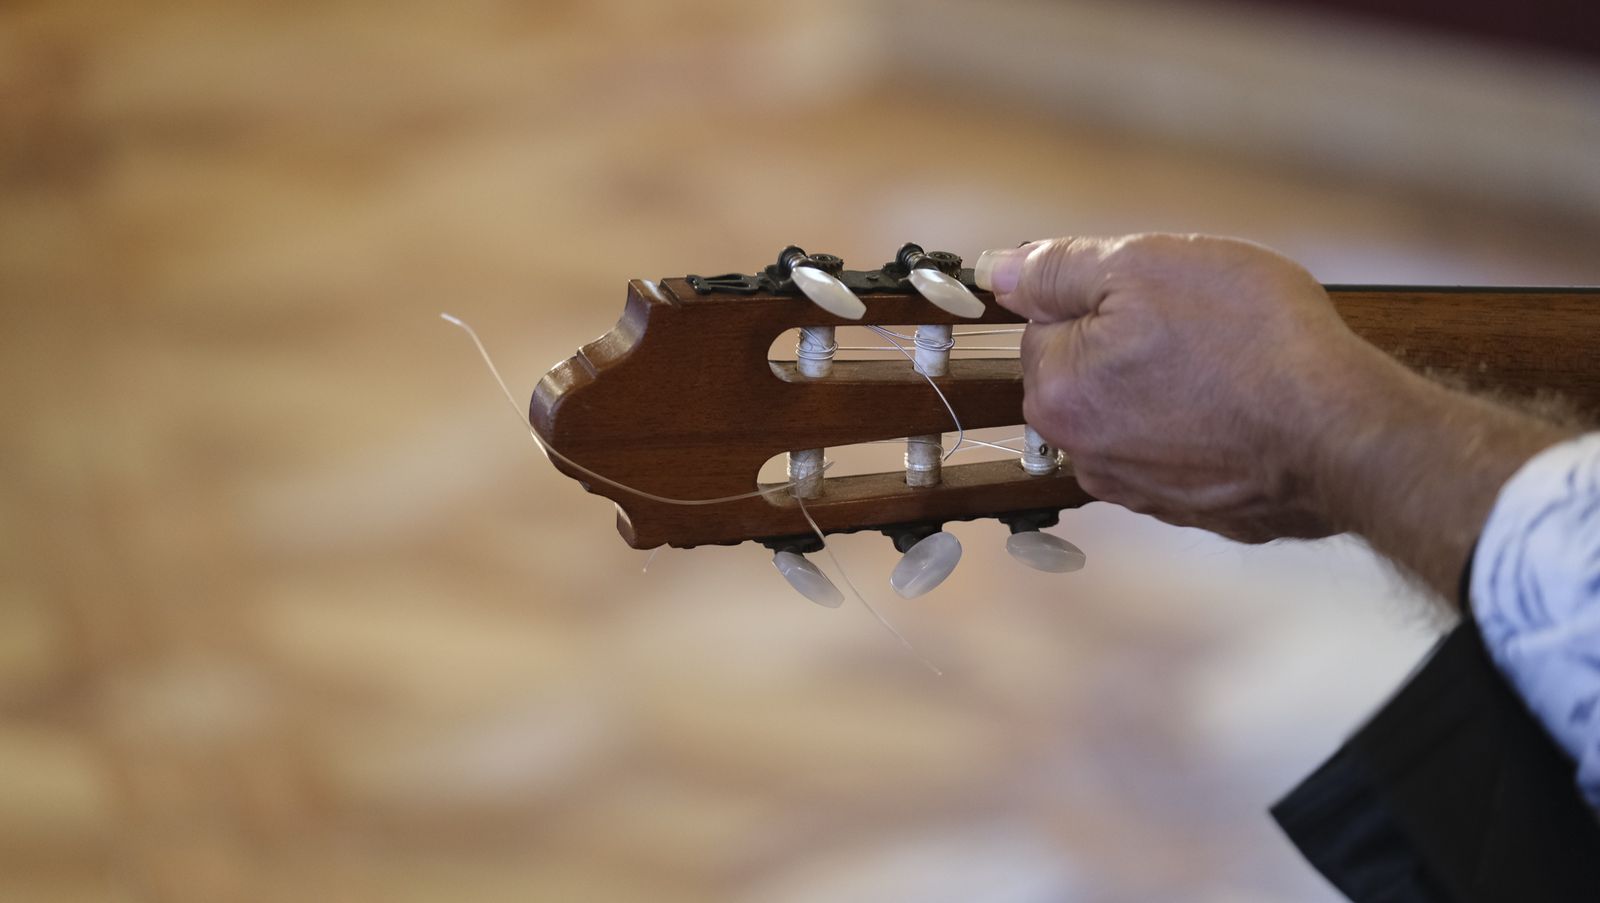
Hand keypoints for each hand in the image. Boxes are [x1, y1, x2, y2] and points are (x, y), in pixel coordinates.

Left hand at [976, 233, 1572, 596]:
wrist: (1343, 433)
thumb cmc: (1249, 341)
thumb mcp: (1146, 266)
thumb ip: (1059, 269)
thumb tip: (998, 271)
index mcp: (1057, 395)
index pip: (1048, 325)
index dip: (1104, 297)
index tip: (1159, 296)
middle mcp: (1085, 456)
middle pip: (1091, 373)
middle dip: (1134, 344)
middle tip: (1203, 327)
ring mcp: (1142, 492)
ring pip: (1139, 412)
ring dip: (1173, 387)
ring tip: (1233, 367)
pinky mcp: (1196, 511)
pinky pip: (1186, 450)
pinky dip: (1209, 429)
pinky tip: (1250, 410)